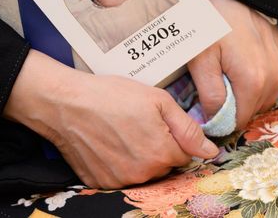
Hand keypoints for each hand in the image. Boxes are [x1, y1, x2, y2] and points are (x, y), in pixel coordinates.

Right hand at [4, 50, 218, 188]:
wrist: (66, 103)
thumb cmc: (111, 95)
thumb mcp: (156, 99)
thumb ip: (187, 127)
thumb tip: (210, 151)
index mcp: (162, 153)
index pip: (185, 155)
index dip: (174, 137)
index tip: (158, 123)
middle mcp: (144, 174)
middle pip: (164, 166)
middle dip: (158, 148)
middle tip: (137, 124)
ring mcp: (121, 181)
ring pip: (143, 173)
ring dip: (138, 157)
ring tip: (120, 131)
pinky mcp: (101, 184)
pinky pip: (120, 177)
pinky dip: (117, 163)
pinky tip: (107, 143)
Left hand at [188, 0, 277, 128]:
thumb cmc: (211, 22)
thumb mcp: (200, 57)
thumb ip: (209, 94)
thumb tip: (214, 121)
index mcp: (253, 81)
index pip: (239, 121)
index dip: (220, 118)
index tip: (206, 105)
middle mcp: (275, 77)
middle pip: (253, 110)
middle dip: (233, 104)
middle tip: (215, 82)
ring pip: (264, 98)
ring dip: (246, 92)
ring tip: (228, 69)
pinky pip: (273, 81)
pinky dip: (259, 79)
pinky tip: (243, 61)